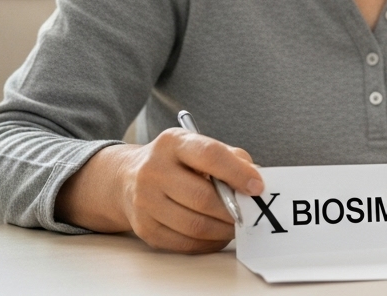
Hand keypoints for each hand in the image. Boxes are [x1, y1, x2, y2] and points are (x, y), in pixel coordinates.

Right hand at [56, 128, 262, 252]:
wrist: (128, 179)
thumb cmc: (177, 163)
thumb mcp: (199, 147)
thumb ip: (231, 158)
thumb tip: (257, 180)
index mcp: (173, 143)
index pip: (209, 155)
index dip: (237, 173)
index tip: (258, 188)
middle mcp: (154, 170)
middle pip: (202, 197)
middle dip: (233, 210)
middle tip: (249, 214)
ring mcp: (145, 201)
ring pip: (194, 225)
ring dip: (223, 230)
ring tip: (235, 225)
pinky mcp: (144, 228)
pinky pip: (184, 243)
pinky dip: (208, 243)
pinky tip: (217, 235)